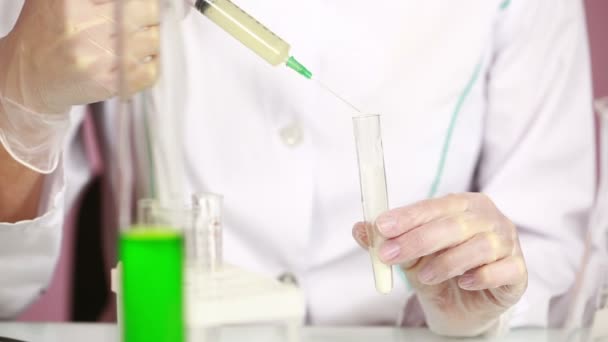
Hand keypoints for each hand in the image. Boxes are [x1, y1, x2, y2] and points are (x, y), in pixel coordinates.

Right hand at [0, 0, 159, 114]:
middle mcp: (87, 29)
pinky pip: (151, 72)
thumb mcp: (55, 0)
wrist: (29, 77)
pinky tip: (139, 60)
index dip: (140, 2)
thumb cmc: (46, 35)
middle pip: (148, 12)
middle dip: (148, 16)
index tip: (139, 6)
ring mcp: (100, 58)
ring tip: (135, 41)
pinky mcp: (109, 84)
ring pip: (153, 40)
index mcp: (73, 3)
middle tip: (138, 21)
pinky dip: (152, 65)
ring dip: (150, 40)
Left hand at [353, 193, 527, 335]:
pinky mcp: (518, 271)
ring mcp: (507, 243)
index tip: (381, 227)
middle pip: (454, 224)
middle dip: (418, 239)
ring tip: (424, 276)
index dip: (407, 216)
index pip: (434, 206)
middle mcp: (488, 218)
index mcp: (462, 205)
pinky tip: (464, 282)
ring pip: (480, 246)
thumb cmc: (439, 270)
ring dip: (447, 261)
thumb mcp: (409, 256)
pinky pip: (504, 270)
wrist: (464, 306)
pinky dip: (482, 276)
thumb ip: (387, 241)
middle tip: (390, 254)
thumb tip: (359, 228)